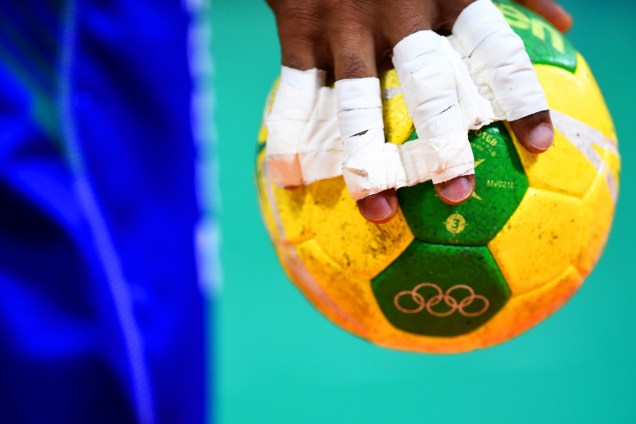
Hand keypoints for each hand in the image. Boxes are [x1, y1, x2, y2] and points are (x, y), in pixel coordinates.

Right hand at [267, 0, 569, 222]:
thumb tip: (565, 21)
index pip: (494, 48)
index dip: (518, 98)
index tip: (537, 146)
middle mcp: (399, 12)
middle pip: (427, 87)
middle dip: (442, 144)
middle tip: (456, 195)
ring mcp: (345, 24)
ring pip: (358, 102)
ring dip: (366, 161)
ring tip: (378, 212)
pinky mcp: (300, 29)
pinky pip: (296, 92)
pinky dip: (291, 135)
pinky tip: (286, 178)